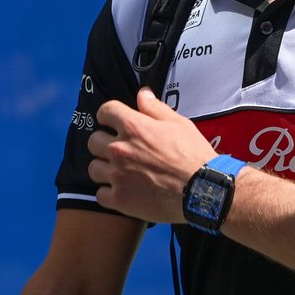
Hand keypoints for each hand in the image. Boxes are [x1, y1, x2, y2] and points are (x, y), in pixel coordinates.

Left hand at [87, 89, 217, 222]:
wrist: (202, 190)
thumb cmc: (193, 155)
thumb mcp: (179, 124)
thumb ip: (155, 108)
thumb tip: (142, 94)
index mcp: (134, 127)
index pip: (105, 111)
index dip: (108, 115)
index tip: (112, 121)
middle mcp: (120, 149)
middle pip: (93, 141)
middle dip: (104, 142)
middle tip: (119, 149)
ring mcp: (118, 175)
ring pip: (93, 168)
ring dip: (104, 168)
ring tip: (120, 172)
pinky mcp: (120, 200)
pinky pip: (100, 194)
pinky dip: (109, 193)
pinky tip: (123, 191)